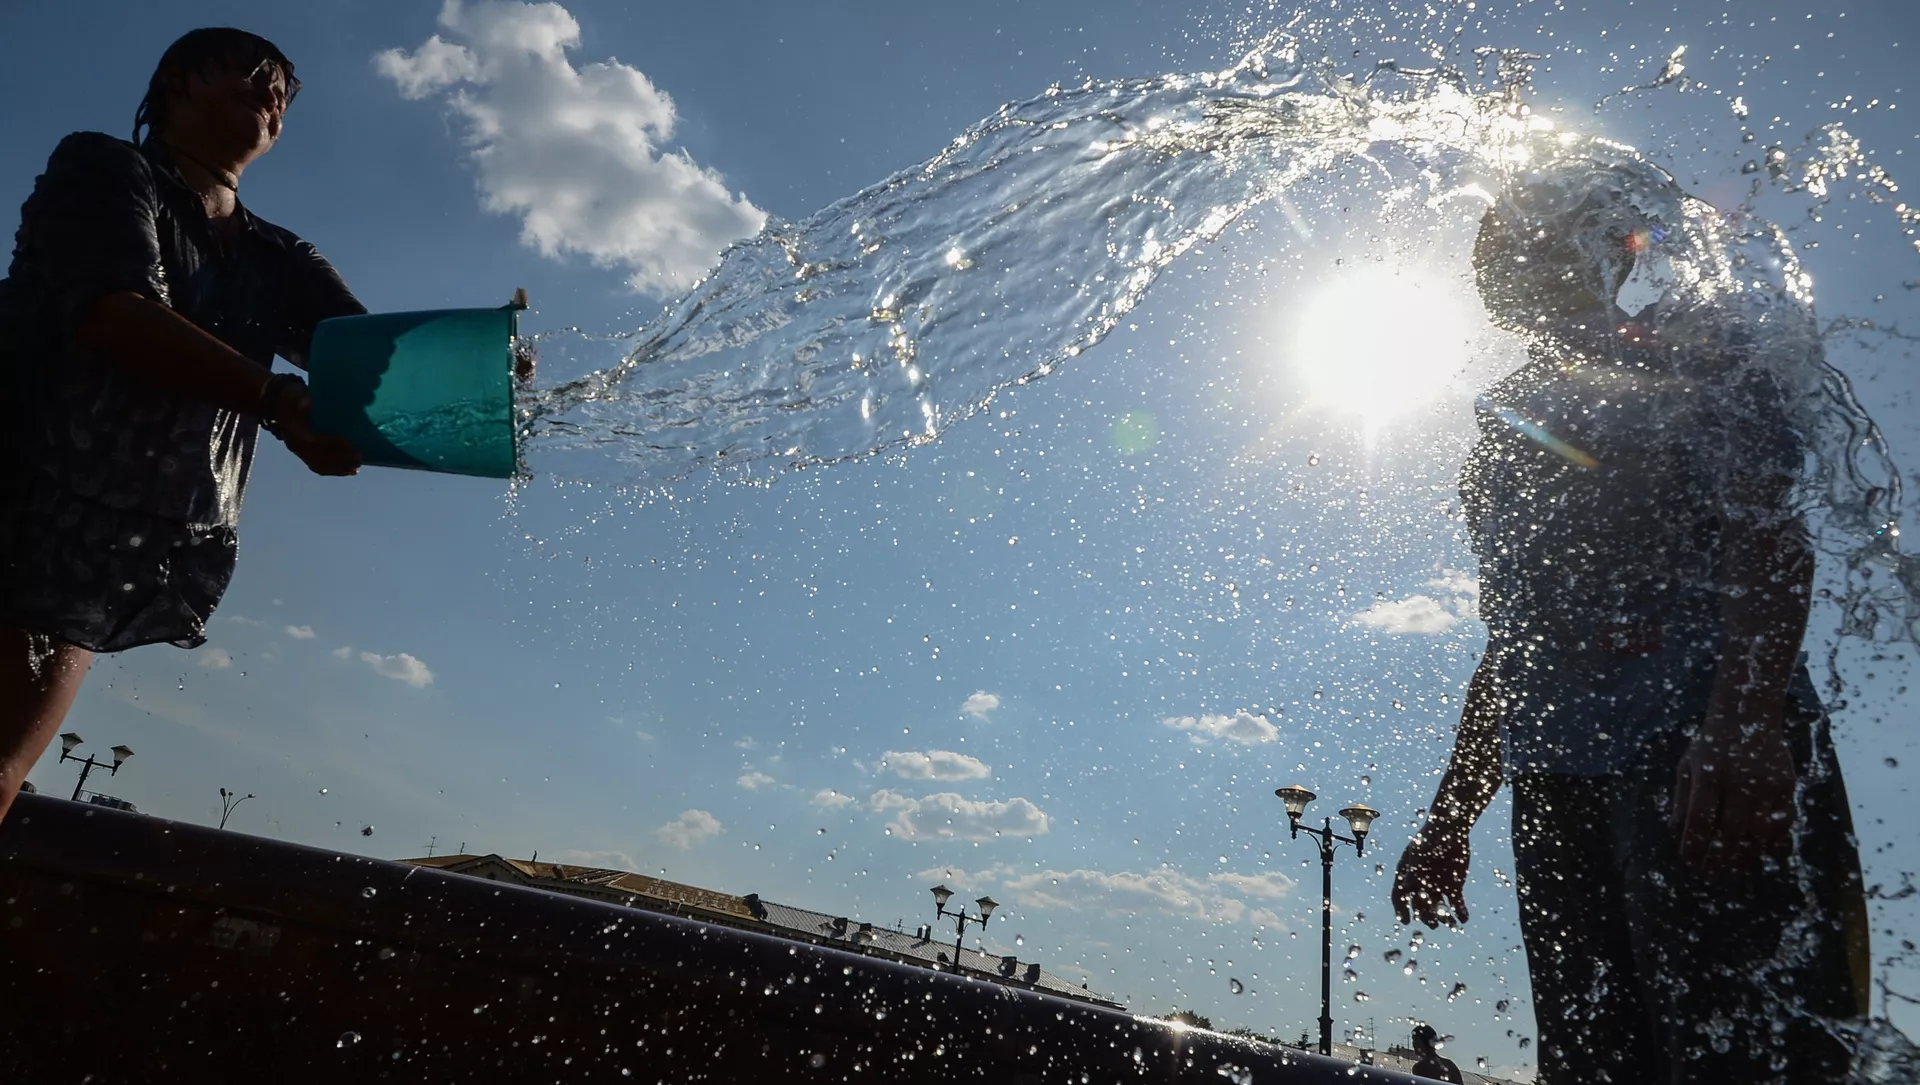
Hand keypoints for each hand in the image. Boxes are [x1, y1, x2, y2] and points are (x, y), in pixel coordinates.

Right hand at [264, 379, 359, 476]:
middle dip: (340, 459)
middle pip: (319, 458)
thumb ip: (300, 397)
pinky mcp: (305, 455)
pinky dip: (335, 470)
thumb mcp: (294, 393)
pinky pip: (320, 467)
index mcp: (293, 433)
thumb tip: (307, 403)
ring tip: (357, 466)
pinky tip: (350, 471)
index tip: (349, 442)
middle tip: (359, 457)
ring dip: (340, 468)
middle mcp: (295, 446)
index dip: (331, 444)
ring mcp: (300, 452)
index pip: (313, 443)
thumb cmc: (291, 396)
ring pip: (321, 466)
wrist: (279, 403)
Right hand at [1393, 817, 1469, 927]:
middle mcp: (1421, 883)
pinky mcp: (1453, 887)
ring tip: (1452, 924)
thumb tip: (1405, 887)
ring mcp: (1437, 886)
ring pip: (1438, 908)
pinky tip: (1464, 918)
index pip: (1399, 895)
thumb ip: (1413, 869)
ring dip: (1444, 918)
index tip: (1407, 921)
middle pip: (1420, 905)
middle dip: (1426, 916)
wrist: (1451, 829)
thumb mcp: (1419, 852)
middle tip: (1434, 924)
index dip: (1401, 909)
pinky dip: (1460, 911)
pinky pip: (1456, 903)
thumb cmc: (1431, 836)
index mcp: (1407, 875)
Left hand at [1668, 707, 1796, 873]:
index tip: (1689, 863)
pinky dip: (1772, 842)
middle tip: (1712, 875)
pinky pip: (1784, 822)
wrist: (1748, 716)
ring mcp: (1767, 784)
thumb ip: (1681, 800)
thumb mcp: (1687, 766)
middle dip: (1721, 859)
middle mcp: (1740, 781)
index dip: (1695, 846)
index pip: (1700, 820)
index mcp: (1709, 775)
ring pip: (1760, 832)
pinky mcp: (1787, 785)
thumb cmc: (1710, 745)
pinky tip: (1760, 853)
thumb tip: (1675, 833)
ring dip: (1746, 857)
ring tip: (1733, 871)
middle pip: (1732, 832)